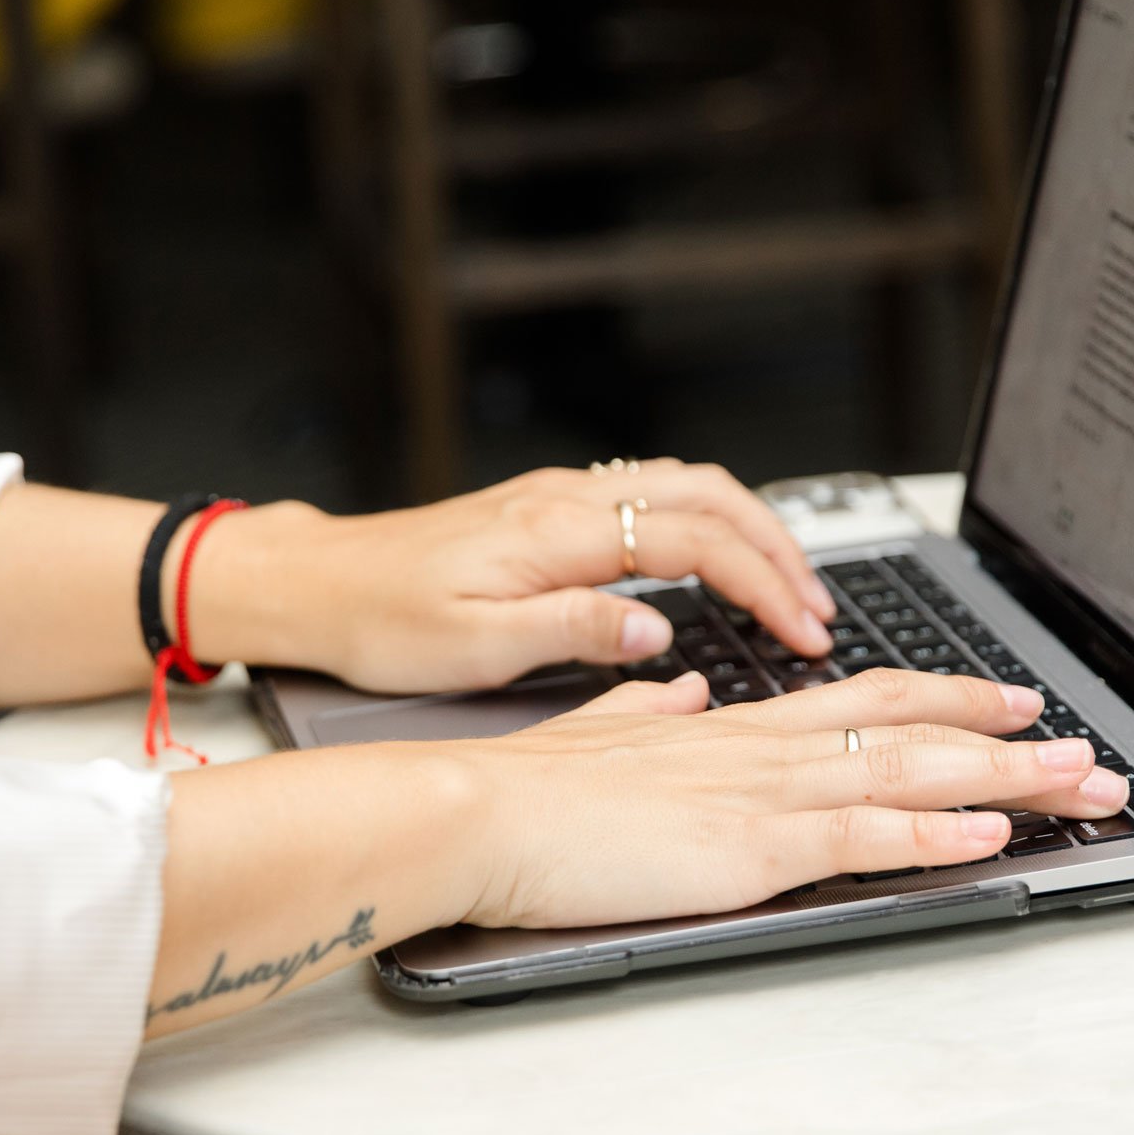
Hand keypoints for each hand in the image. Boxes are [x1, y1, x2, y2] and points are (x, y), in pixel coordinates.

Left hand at [198, 460, 837, 693]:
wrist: (315, 584)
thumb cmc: (379, 621)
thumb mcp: (472, 648)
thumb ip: (573, 632)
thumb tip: (658, 630)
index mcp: (557, 533)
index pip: (694, 541)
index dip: (762, 584)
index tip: (802, 630)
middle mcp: (566, 499)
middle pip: (709, 494)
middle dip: (779, 547)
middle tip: (817, 609)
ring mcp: (560, 496)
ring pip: (687, 486)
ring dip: (750, 530)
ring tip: (787, 588)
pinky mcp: (549, 509)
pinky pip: (654, 496)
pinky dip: (709, 523)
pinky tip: (720, 563)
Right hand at [448, 669, 1131, 928]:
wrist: (478, 808)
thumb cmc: (532, 787)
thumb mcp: (603, 731)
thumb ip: (647, 707)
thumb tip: (679, 683)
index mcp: (736, 726)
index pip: (869, 697)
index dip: (949, 695)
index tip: (1009, 698)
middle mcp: (766, 749)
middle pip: (915, 726)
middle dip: (1011, 739)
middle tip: (1087, 749)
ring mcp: (762, 794)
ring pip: (910, 771)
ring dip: (1006, 779)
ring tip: (1080, 783)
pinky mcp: (747, 849)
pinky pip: (862, 837)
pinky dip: (934, 835)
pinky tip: (990, 833)